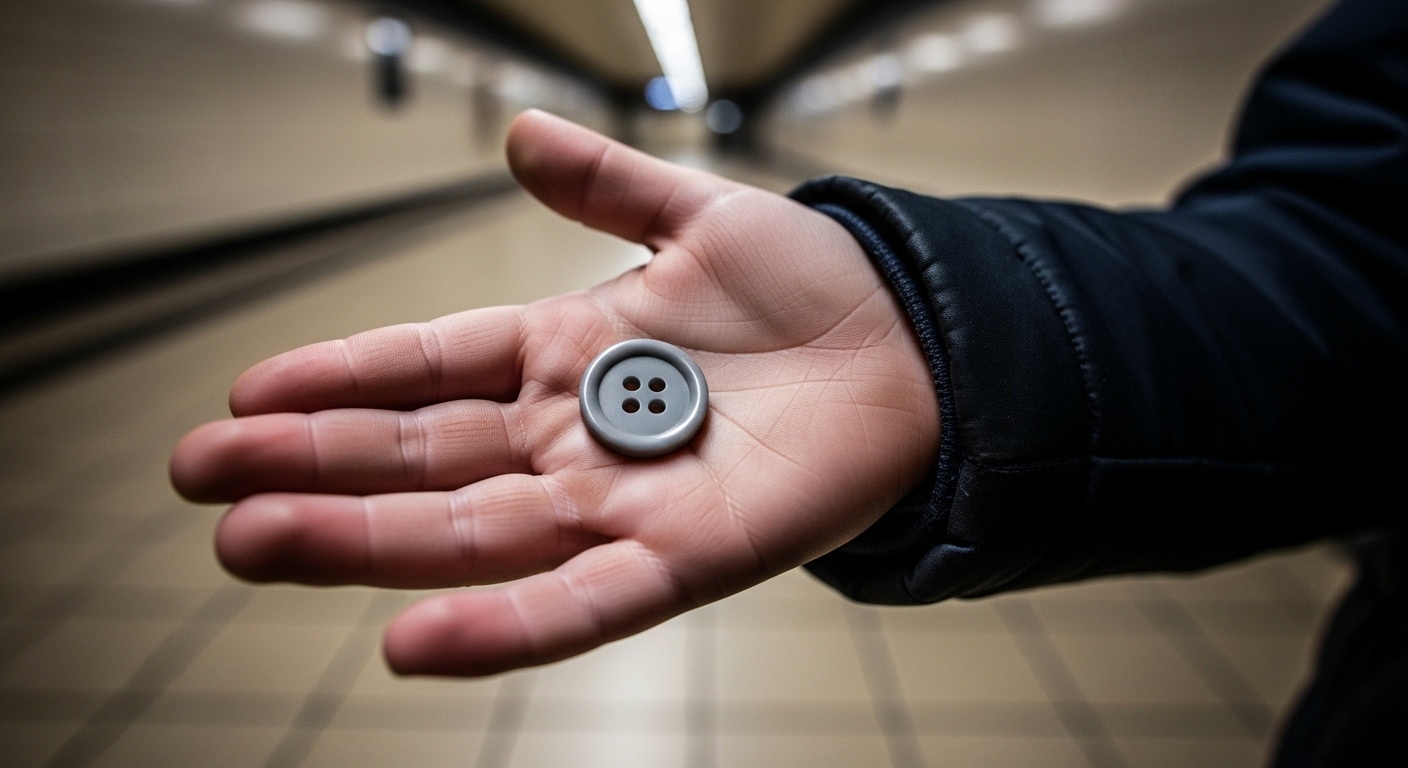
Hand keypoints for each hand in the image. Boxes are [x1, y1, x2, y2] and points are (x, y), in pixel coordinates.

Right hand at [170, 110, 938, 675]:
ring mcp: (623, 500)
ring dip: (364, 543)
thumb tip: (516, 135)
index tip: (245, 392)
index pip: (429, 365)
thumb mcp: (700, 215)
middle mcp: (574, 434)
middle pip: (424, 458)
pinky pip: (581, 601)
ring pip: (473, 530)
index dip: (339, 378)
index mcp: (567, 351)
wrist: (917, 346)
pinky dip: (500, 625)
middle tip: (203, 481)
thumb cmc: (811, 287)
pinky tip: (409, 642)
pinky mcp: (686, 555)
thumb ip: (607, 184)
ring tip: (255, 541)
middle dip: (313, 468)